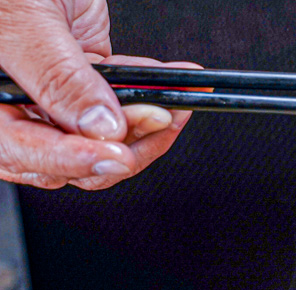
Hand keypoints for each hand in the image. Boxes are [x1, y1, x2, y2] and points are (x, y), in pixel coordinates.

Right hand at [0, 0, 197, 189]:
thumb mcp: (24, 21)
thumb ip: (58, 78)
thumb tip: (99, 127)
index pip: (24, 152)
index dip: (73, 160)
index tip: (118, 153)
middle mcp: (12, 106)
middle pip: (70, 158)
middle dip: (124, 142)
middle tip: (159, 116)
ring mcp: (49, 97)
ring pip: (102, 140)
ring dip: (147, 123)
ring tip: (177, 100)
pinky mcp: (81, 80)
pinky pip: (119, 104)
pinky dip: (151, 94)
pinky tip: (177, 83)